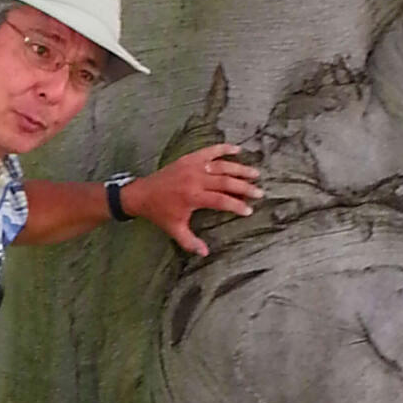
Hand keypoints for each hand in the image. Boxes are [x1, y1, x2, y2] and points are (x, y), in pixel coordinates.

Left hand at [123, 144, 261, 255]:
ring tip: (255, 173)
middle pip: (226, 182)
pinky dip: (224, 149)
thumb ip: (190, 242)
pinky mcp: (189, 158)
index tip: (249, 210)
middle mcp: (195, 179)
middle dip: (244, 187)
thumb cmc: (160, 213)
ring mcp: (193, 166)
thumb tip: (205, 254)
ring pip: (222, 166)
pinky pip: (210, 151)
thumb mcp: (175, 229)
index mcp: (193, 197)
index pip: (221, 201)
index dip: (236, 205)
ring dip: (240, 169)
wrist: (142, 193)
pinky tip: (238, 149)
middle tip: (259, 192)